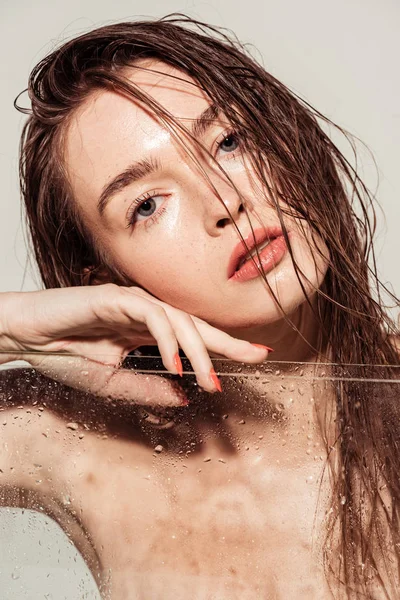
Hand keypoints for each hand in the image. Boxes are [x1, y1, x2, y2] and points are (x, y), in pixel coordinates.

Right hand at [0, 285, 270, 405]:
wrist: (27, 337)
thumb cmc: (64, 356)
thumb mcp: (112, 384)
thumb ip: (148, 389)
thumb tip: (185, 397)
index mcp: (146, 332)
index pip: (193, 337)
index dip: (224, 346)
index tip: (256, 356)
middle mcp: (145, 314)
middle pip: (196, 325)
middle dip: (228, 342)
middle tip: (257, 356)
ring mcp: (132, 303)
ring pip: (179, 320)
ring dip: (197, 351)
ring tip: (210, 380)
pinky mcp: (116, 297)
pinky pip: (152, 316)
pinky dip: (166, 339)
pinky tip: (174, 363)